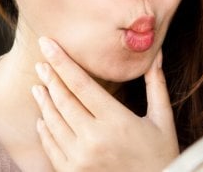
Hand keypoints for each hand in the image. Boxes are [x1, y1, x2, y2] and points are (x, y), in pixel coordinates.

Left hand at [31, 37, 178, 171]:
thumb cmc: (162, 154)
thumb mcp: (163, 119)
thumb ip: (156, 84)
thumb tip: (157, 54)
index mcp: (116, 121)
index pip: (81, 84)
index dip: (62, 62)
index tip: (48, 44)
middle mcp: (94, 139)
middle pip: (63, 100)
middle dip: (50, 78)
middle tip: (41, 61)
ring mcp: (80, 158)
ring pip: (53, 122)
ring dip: (44, 102)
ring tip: (39, 86)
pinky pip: (51, 146)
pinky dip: (45, 130)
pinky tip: (43, 118)